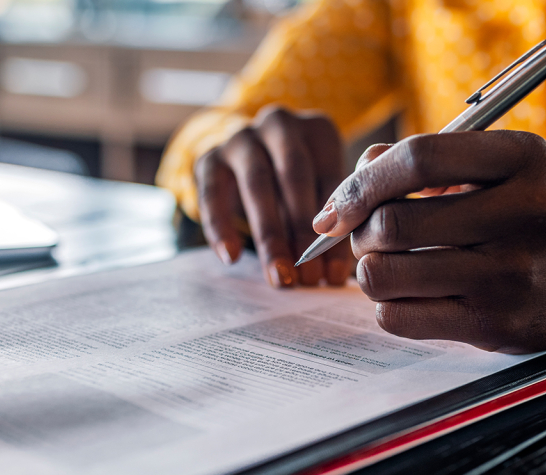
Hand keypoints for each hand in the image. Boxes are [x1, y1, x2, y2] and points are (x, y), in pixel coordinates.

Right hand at [195, 106, 353, 287]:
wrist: (243, 158)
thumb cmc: (294, 184)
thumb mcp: (319, 191)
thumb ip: (329, 222)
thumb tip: (334, 275)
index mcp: (318, 130)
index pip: (332, 179)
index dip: (335, 228)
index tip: (334, 274)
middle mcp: (280, 124)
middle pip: (293, 176)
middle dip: (302, 231)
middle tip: (308, 278)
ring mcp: (241, 137)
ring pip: (256, 183)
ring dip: (269, 234)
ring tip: (278, 275)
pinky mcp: (209, 157)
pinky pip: (212, 192)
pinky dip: (221, 226)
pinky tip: (231, 257)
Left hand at [316, 131, 545, 352]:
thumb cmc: (522, 211)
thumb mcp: (493, 166)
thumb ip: (423, 160)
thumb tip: (348, 189)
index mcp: (523, 158)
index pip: (418, 159)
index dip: (363, 181)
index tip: (340, 204)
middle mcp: (525, 215)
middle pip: (393, 223)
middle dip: (361, 231)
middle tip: (368, 236)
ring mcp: (510, 275)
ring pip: (385, 274)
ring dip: (369, 269)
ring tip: (386, 263)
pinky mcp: (494, 324)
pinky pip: (397, 317)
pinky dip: (386, 305)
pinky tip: (407, 294)